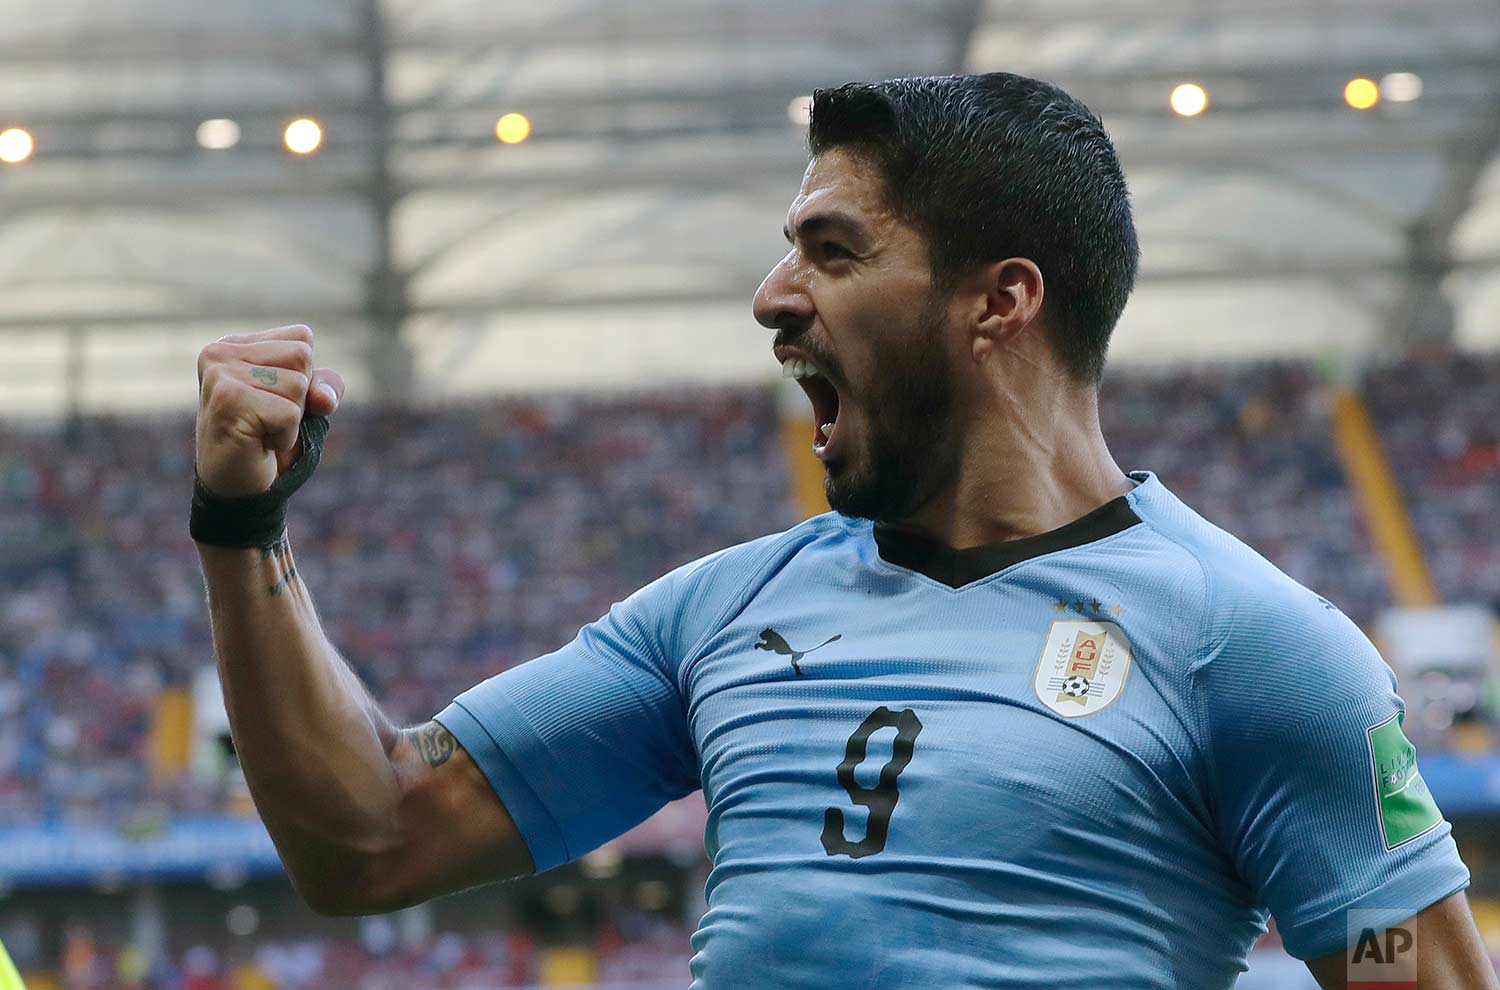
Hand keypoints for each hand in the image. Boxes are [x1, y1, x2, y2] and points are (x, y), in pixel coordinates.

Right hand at [195, 325, 345, 497]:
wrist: (237, 487)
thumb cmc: (268, 438)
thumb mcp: (304, 403)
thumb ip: (324, 385)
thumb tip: (324, 400)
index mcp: (234, 344)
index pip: (302, 338)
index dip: (304, 376)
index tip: (273, 400)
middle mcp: (220, 353)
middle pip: (302, 356)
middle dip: (299, 397)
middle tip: (267, 419)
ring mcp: (221, 375)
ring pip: (299, 385)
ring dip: (291, 419)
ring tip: (261, 431)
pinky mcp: (229, 401)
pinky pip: (291, 414)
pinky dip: (284, 436)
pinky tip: (257, 443)